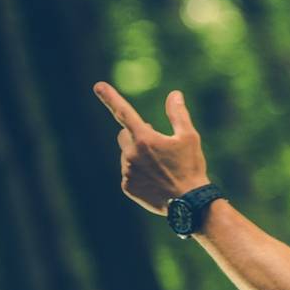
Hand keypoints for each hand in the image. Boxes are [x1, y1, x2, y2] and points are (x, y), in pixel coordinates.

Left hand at [93, 82, 208, 214]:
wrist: (190, 203)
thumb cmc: (191, 167)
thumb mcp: (190, 138)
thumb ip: (178, 114)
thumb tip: (174, 94)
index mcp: (145, 139)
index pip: (124, 113)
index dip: (111, 98)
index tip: (98, 86)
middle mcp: (131, 154)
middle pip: (124, 135)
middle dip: (136, 136)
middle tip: (157, 146)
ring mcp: (127, 171)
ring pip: (127, 155)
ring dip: (139, 156)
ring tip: (161, 168)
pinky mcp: (127, 186)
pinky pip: (128, 173)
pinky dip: (139, 173)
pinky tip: (156, 180)